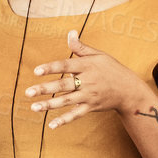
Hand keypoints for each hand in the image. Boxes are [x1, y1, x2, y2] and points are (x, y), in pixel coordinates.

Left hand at [25, 29, 156, 129]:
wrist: (129, 90)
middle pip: (64, 85)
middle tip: (28, 92)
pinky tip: (51, 125)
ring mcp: (89, 96)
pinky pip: (76, 115)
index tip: (36, 70)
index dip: (51, 68)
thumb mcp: (98, 55)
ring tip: (33, 108)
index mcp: (87, 66)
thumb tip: (70, 32)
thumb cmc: (111, 69)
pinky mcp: (91, 107)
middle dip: (45, 89)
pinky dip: (64, 120)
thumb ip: (80, 47)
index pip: (66, 65)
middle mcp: (87, 81)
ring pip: (66, 101)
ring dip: (49, 105)